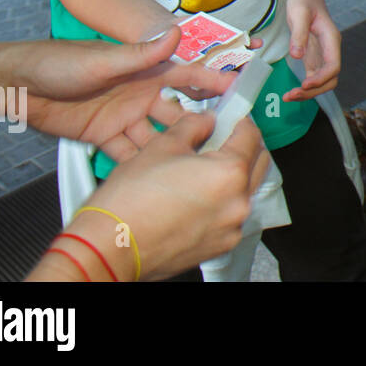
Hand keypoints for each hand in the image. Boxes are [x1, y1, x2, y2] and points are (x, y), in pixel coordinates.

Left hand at [13, 27, 237, 160]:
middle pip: (179, 111)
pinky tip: (156, 179)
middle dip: (200, 125)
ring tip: (194, 167)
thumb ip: (141, 53)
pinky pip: (130, 153)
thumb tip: (177, 32)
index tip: (242, 91)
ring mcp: (124, 116)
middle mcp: (141, 93)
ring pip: (158, 136)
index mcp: (145, 69)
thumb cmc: (58, 63)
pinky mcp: (105, 136)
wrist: (16, 87)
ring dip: (173, 150)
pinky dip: (141, 166)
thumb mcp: (102, 59)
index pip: (188, 75)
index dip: (215, 82)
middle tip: (223, 144)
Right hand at [81, 112, 267, 279]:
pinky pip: (230, 215)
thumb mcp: (162, 146)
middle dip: (244, 147)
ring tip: (204, 168)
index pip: (251, 136)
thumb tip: (205, 121)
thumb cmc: (129, 202)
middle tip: (222, 138)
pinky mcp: (220, 246)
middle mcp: (238, 203)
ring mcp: (231, 227)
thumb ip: (193, 127)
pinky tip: (197, 195)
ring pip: (245, 191)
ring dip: (234, 175)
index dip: (240, 120)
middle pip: (257, 163)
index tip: (232, 117)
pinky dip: (222, 201)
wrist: (108, 247)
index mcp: (229, 173)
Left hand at [282, 0, 340, 101]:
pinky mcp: (314, 57)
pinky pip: (314, 76)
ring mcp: (322, 55)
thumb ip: (298, 34)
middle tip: (292, 95)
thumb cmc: (303, 0)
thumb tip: (297, 56)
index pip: (333, 66)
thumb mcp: (298, 13)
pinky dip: (305, 87)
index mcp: (331, 40)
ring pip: (323, 81)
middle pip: (330, 78)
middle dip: (314, 90)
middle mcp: (330, 50)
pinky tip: (292, 91)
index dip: (321, 78)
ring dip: (309, 92)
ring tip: (289, 96)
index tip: (304, 84)